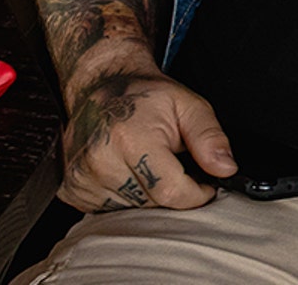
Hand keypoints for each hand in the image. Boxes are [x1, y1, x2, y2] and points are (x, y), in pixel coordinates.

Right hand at [58, 66, 235, 211]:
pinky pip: (110, 209)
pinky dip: (126, 196)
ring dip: (147, 194)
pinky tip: (127, 170)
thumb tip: (226, 169)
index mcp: (130, 138)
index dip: (196, 193)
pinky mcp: (72, 189)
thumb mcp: (189, 105)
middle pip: (152, 204)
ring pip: (133, 209)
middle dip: (172, 189)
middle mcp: (99, 160)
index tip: (205, 184)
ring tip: (146, 162)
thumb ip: (210, 138)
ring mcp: (81, 177)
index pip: (170, 191)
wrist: (101, 87)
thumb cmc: (146, 96)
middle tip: (171, 162)